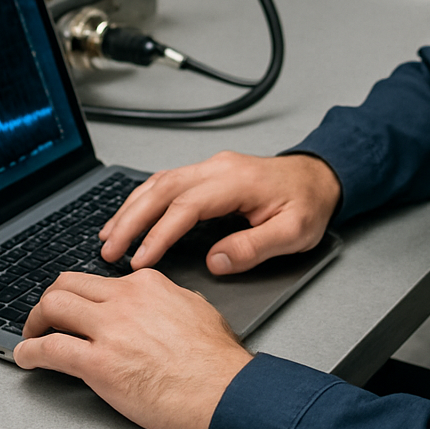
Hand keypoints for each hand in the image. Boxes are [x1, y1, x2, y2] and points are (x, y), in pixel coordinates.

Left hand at [13, 269, 252, 428]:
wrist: (223, 391)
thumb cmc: (216, 359)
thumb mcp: (197, 308)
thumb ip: (170, 299)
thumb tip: (160, 304)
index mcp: (148, 284)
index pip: (99, 279)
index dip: (83, 296)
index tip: (78, 309)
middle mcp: (126, 299)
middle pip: (68, 283)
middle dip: (50, 300)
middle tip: (45, 318)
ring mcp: (111, 329)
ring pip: (53, 305)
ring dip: (34, 322)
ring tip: (31, 336)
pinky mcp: (99, 364)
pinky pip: (51, 349)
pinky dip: (30, 352)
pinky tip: (26, 358)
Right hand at [99, 151, 341, 274]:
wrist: (320, 177)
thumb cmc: (309, 204)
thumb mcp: (294, 233)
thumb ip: (254, 248)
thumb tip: (215, 262)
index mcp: (237, 181)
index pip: (186, 207)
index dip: (159, 234)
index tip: (140, 260)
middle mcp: (219, 168)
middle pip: (162, 189)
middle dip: (131, 220)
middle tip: (109, 250)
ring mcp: (212, 167)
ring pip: (159, 182)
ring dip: (131, 208)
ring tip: (109, 235)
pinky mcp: (209, 172)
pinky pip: (167, 181)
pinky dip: (144, 199)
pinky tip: (130, 215)